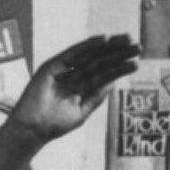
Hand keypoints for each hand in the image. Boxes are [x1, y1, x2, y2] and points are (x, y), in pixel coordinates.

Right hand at [0, 34, 138, 169]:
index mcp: (80, 88)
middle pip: (99, 61)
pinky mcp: (52, 66)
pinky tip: (104, 40)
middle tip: (138, 46)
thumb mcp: (82, 111)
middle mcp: (72, 77)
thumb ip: (97, 96)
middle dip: (118, 53)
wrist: (32, 129)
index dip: (119, 67)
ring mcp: (62, 70)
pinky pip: (73, 53)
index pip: (103, 74)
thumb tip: (114, 81)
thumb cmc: (54, 125)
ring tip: (127, 40)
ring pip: (89, 55)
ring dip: (108, 46)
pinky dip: (87, 45)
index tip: (136, 62)